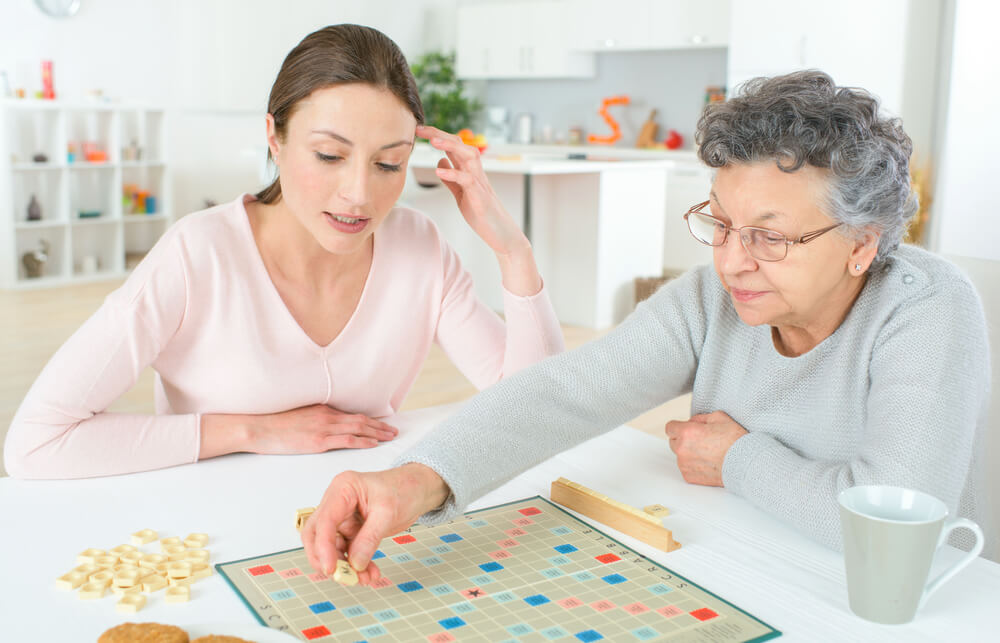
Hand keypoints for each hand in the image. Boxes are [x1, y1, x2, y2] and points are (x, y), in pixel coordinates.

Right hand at [199, 405, 397, 458]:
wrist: (257, 427)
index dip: (369, 419)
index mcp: (322, 409)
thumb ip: (315, 420)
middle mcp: (326, 416)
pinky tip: (373, 443)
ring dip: (377, 432)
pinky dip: (363, 440)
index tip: (382, 423)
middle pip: (360, 419)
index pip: (351, 414)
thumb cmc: (273, 424)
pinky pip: (347, 440)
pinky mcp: (318, 441)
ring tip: (390, 436)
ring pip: (358, 428)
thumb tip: (326, 427)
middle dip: (379, 425)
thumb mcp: (298, 416)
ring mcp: (323, 428)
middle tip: (394, 430)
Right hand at [301, 464, 450, 584]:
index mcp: (342, 489)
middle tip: (343, 577)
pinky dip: (357, 565)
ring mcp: (343, 518)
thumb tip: (355, 563)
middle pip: (317, 535)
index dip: (323, 547)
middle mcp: (337, 503)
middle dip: (327, 559)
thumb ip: (369, 538)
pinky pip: (348, 552)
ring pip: (333, 548)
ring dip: (346, 566)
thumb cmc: (404, 488)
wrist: (418, 489)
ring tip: (365, 578)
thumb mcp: (388, 513)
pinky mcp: (352, 530)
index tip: (330, 569)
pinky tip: (369, 573)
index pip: (324, 521)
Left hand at [417, 124, 528, 256]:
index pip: (454, 146)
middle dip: (440, 134)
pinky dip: (454, 174)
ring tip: (433, 142)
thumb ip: (451, 178)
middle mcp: (476, 172)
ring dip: (451, 146)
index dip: (437, 136)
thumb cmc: (482, 213)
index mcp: (469, 171)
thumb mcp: (461, 193)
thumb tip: (440, 162)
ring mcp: (479, 183)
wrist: (501, 233)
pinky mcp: (480, 197)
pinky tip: (439, 172)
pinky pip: (468, 181)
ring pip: (469, 156)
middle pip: (461, 144)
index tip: (419, 130)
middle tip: (420, 129)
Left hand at [664, 411, 747, 485]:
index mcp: (687, 432)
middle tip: (701, 441)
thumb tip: (691, 422)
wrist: (745, 463)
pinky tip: (708, 462)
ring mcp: (684, 464)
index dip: (678, 427)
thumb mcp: (718, 417)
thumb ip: (699, 418)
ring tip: (708, 453)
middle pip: (673, 442)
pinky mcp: (689, 476)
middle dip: (684, 440)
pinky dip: (693, 466)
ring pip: (680, 456)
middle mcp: (682, 449)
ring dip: (689, 453)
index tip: (685, 429)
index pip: (669, 427)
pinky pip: (686, 468)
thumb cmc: (735, 441)